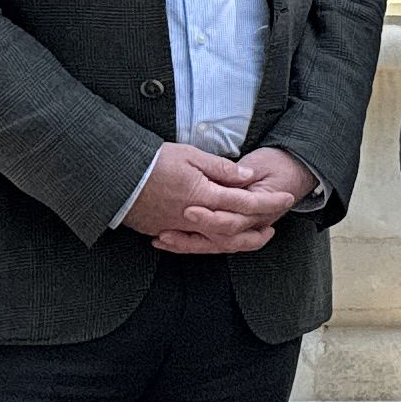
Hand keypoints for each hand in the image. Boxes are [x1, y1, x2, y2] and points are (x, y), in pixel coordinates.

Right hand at [126, 142, 299, 253]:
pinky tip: (215, 242)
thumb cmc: (152, 162)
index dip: (268, 202)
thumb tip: (246, 178)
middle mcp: (195, 218)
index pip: (245, 202)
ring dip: (237, 242)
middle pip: (234, 231)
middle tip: (273, 227)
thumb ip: (221, 169)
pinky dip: (207, 245)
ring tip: (252, 238)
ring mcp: (178, 228)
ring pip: (215, 243)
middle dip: (257, 231)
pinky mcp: (163, 231)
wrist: (114, 177)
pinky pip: (191, 244)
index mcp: (204, 195)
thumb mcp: (190, 156)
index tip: (286, 199)